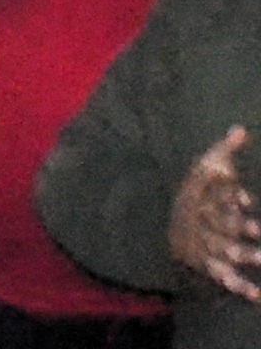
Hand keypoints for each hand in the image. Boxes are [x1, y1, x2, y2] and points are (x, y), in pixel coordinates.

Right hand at [172, 126, 260, 306]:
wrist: (169, 227)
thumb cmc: (197, 194)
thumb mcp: (206, 168)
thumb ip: (225, 150)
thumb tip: (241, 129)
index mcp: (202, 197)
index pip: (213, 196)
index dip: (228, 197)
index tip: (244, 200)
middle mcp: (204, 221)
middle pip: (222, 224)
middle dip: (242, 228)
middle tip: (259, 233)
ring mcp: (206, 244)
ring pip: (225, 250)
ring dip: (243, 255)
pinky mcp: (210, 265)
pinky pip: (224, 276)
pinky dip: (238, 286)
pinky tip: (256, 293)